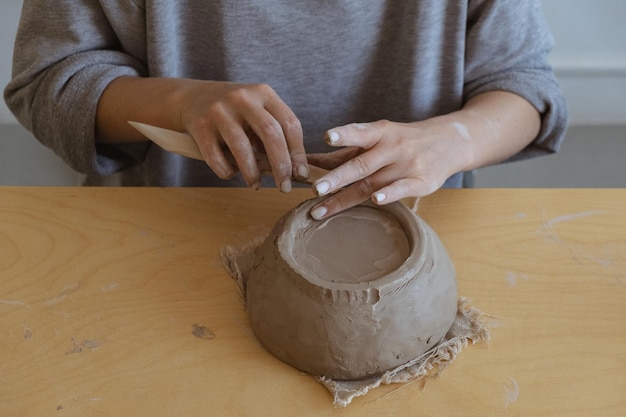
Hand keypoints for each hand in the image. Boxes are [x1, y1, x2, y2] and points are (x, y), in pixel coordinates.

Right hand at [180, 81, 307, 190]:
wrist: (190, 98)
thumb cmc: (234, 112)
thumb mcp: (256, 112)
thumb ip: (274, 134)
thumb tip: (294, 170)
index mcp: (263, 93)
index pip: (290, 123)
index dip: (298, 152)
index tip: (300, 174)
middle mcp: (243, 98)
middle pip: (271, 133)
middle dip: (281, 165)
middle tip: (284, 186)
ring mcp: (219, 110)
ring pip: (242, 147)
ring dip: (252, 172)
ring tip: (255, 184)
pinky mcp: (200, 126)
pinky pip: (216, 157)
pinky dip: (227, 171)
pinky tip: (231, 172)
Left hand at [308, 120, 465, 219]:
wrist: (450, 141)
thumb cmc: (403, 141)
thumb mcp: (377, 138)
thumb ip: (346, 151)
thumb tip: (310, 161)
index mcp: (380, 132)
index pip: (360, 133)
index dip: (343, 135)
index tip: (326, 137)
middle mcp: (393, 147)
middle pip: (361, 165)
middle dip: (336, 178)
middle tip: (314, 189)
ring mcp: (408, 165)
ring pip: (374, 182)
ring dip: (346, 197)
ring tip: (322, 209)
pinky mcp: (422, 182)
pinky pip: (402, 189)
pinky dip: (389, 195)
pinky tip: (375, 201)